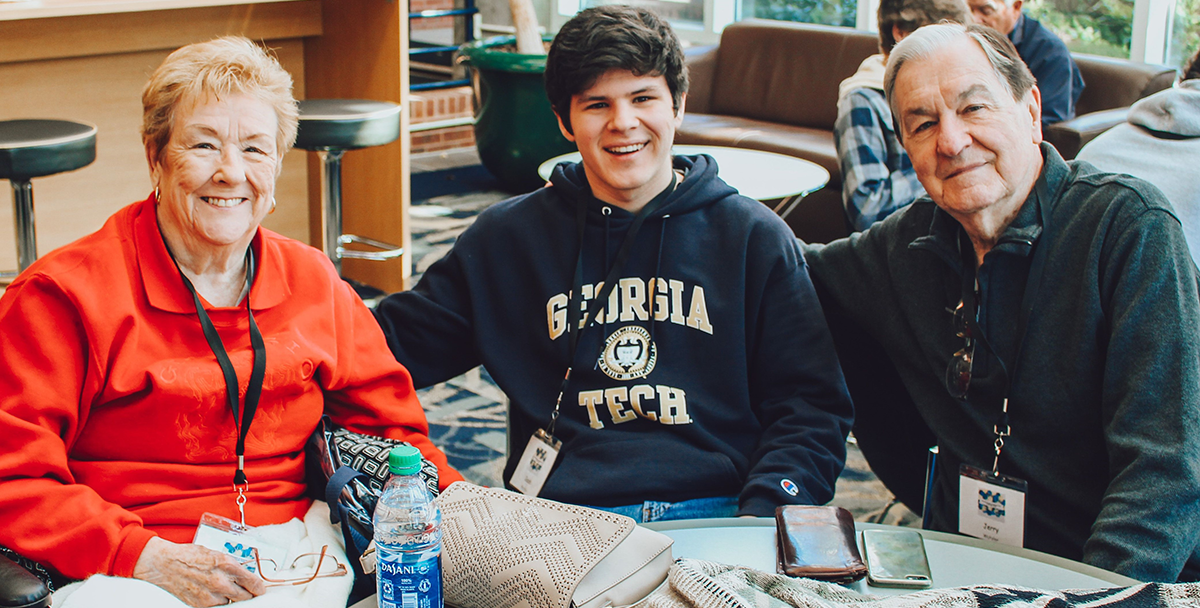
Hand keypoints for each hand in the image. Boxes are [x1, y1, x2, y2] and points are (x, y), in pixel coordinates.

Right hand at [133, 537, 265, 605]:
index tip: (260, 589)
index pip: (253, 583)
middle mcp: (221, 582)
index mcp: (227, 565)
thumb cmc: (188, 556)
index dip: (259, 588)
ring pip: (231, 602)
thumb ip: (231, 565)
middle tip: (245, 590)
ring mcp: (210, 595)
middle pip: (245, 596)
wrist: (164, 564)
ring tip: (221, 587)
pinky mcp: (200, 604)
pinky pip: (217, 606)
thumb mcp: (216, 554)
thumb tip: (244, 573)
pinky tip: (210, 591)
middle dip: (247, 594)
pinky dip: (217, 600)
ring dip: (230, 597)